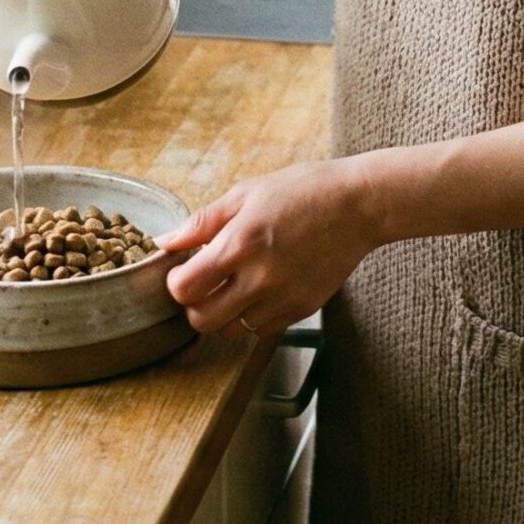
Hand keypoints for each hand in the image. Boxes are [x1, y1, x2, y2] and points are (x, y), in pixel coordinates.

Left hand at [160, 158, 382, 335]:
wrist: (358, 206)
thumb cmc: (302, 191)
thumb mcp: (245, 193)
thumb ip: (201, 223)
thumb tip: (165, 242)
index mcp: (240, 244)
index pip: (185, 289)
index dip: (176, 282)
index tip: (184, 270)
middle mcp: (260, 278)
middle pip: (202, 321)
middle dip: (194, 305)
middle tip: (204, 284)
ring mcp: (283, 298)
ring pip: (231, 331)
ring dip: (223, 315)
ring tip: (231, 288)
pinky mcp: (302, 309)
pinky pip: (262, 331)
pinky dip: (252, 318)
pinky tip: (258, 292)